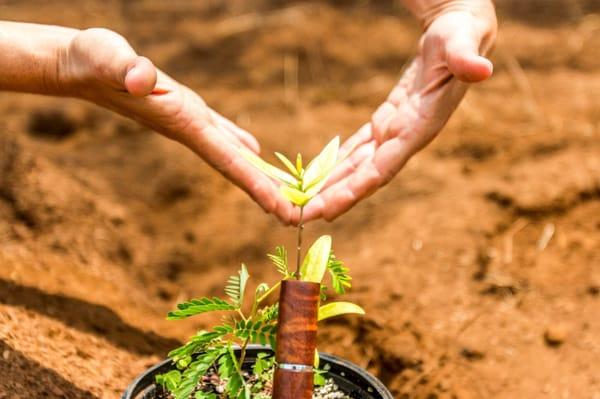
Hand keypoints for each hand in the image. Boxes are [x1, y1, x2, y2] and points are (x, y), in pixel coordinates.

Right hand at [61, 28, 296, 223]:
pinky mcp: (184, 107)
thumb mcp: (108, 58)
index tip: (284, 212)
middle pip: (236, 167)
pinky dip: (241, 144)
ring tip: (285, 191)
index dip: (257, 187)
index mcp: (183, 123)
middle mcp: (191, 129)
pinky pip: (222, 132)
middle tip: (299, 216)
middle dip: (267, 193)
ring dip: (258, 173)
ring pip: (232, 153)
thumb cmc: (92, 61)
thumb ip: (125, 69)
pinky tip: (254, 150)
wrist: (77, 64)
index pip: (228, 161)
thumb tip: (140, 78)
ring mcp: (189, 121)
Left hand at [302, 1, 496, 221]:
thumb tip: (483, 69)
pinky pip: (358, 148)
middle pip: (363, 176)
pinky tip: (320, 175)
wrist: (460, 32)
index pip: (383, 168)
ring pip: (357, 166)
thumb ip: (466, 59)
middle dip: (332, 198)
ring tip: (302, 203)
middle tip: (299, 216)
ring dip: (330, 185)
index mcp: (420, 128)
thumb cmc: (461, 36)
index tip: (326, 210)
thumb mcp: (461, 42)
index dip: (354, 190)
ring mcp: (395, 131)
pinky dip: (338, 162)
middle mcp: (405, 137)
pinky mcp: (388, 120)